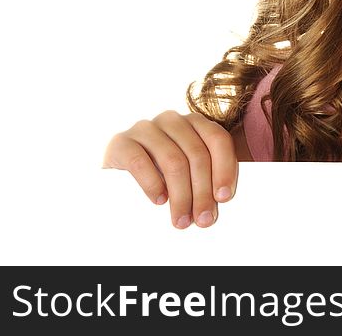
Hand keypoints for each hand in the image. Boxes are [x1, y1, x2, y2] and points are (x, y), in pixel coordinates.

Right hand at [102, 111, 237, 228]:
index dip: (225, 168)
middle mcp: (172, 120)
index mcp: (195, 122)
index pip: (218, 139)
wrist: (116, 175)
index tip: (224, 198)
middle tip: (204, 220)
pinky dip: (153, 184)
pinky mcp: (121, 142)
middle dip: (203, 191)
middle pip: (196, 154)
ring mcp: (145, 128)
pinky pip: (140, 162)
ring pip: (173, 161)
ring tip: (182, 220)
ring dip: (181, 195)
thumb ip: (208, 176)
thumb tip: (222, 200)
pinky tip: (159, 201)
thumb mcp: (189, 170)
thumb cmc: (163, 174)